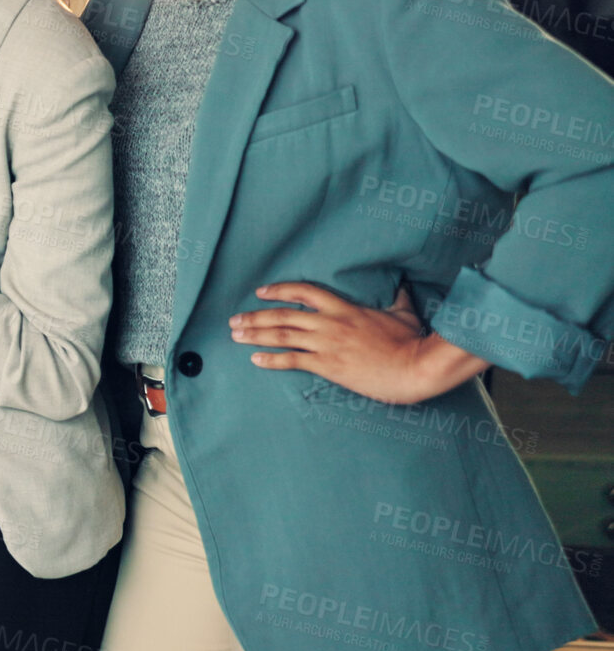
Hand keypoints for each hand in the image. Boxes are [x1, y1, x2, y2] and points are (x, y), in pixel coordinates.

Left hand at [232, 283, 474, 403]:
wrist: (416, 366)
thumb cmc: (412, 340)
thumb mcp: (404, 312)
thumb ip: (397, 297)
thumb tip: (402, 284)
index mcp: (345, 308)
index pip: (304, 292)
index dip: (279, 290)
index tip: (261, 292)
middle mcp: (330, 323)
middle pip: (283, 315)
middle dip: (255, 317)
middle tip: (234, 320)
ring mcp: (327, 344)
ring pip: (282, 336)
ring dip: (255, 335)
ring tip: (235, 336)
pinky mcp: (329, 366)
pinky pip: (293, 361)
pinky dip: (271, 360)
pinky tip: (256, 361)